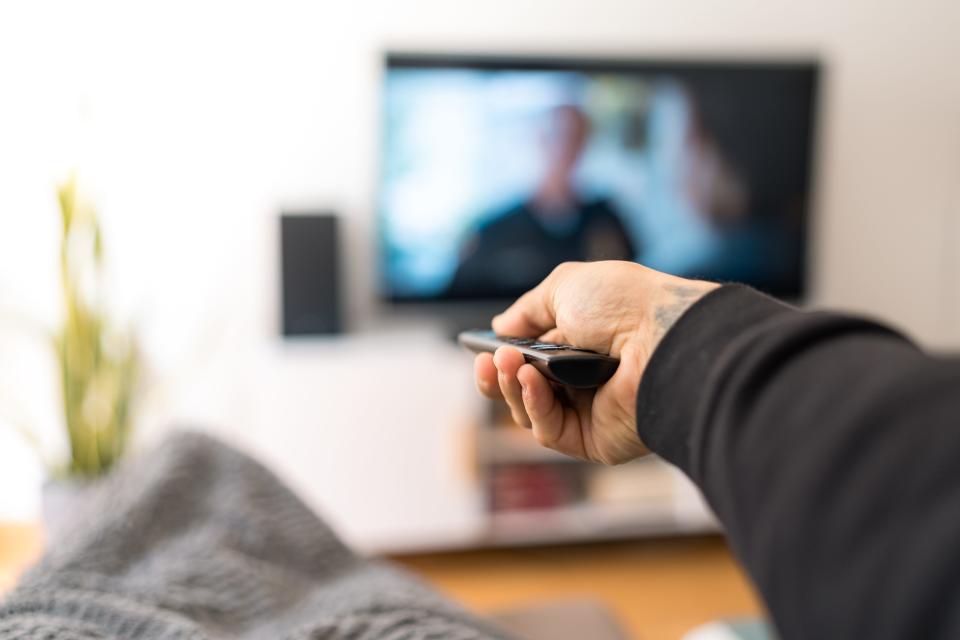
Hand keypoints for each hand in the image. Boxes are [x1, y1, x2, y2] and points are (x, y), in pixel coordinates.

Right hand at [475, 261, 718, 464]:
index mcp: (579, 343)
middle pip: (522, 391)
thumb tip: (500, 327)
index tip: (482, 349)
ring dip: (512, 387)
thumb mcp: (566, 287)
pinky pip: (551, 431)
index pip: (530, 359)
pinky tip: (533, 381)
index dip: (502, 356)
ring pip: (529, 413)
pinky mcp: (595, 441)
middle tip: (486, 362)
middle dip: (498, 377)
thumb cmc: (623, 305)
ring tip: (509, 363)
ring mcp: (589, 412)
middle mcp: (583, 379)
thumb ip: (528, 308)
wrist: (665, 336)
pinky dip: (534, 406)